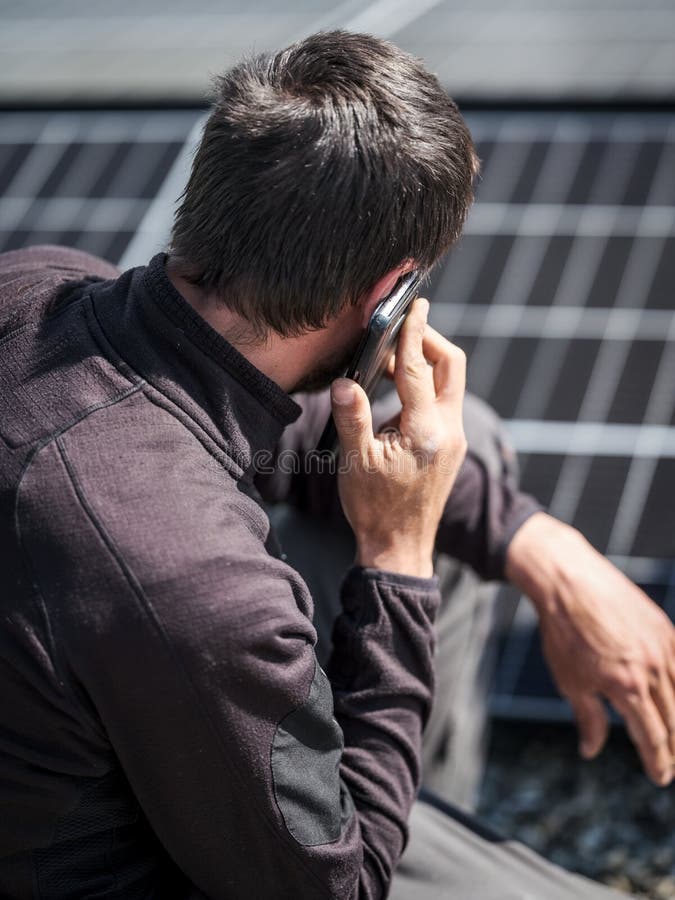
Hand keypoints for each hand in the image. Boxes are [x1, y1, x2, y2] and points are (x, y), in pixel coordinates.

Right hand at [330, 297, 466, 578]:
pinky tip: (395, 391)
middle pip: (451, 366)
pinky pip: (443, 402)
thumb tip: (345, 381)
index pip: (418, 369)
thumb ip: (352, 417)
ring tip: (388, 360)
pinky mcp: (449, 446)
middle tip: (403, 328)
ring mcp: (453, 439)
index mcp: (425, 431)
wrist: (400, 547)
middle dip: (430, 341)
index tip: (414, 304)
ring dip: (425, 364)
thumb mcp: (355, 463)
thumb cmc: (375, 509)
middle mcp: (448, 430)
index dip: (413, 334)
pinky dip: (424, 386)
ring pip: (449, 384)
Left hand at [506, 512, 674, 785]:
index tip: (658, 777)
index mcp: (627, 688)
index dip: (657, 762)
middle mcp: (652, 670)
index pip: (652, 737)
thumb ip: (588, 718)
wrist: (568, 581)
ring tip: (673, 740)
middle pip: (673, 722)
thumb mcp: (569, 681)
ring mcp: (663, 647)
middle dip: (672, 749)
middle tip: (668, 766)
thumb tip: (590, 750)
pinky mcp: (666, 629)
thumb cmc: (562, 632)